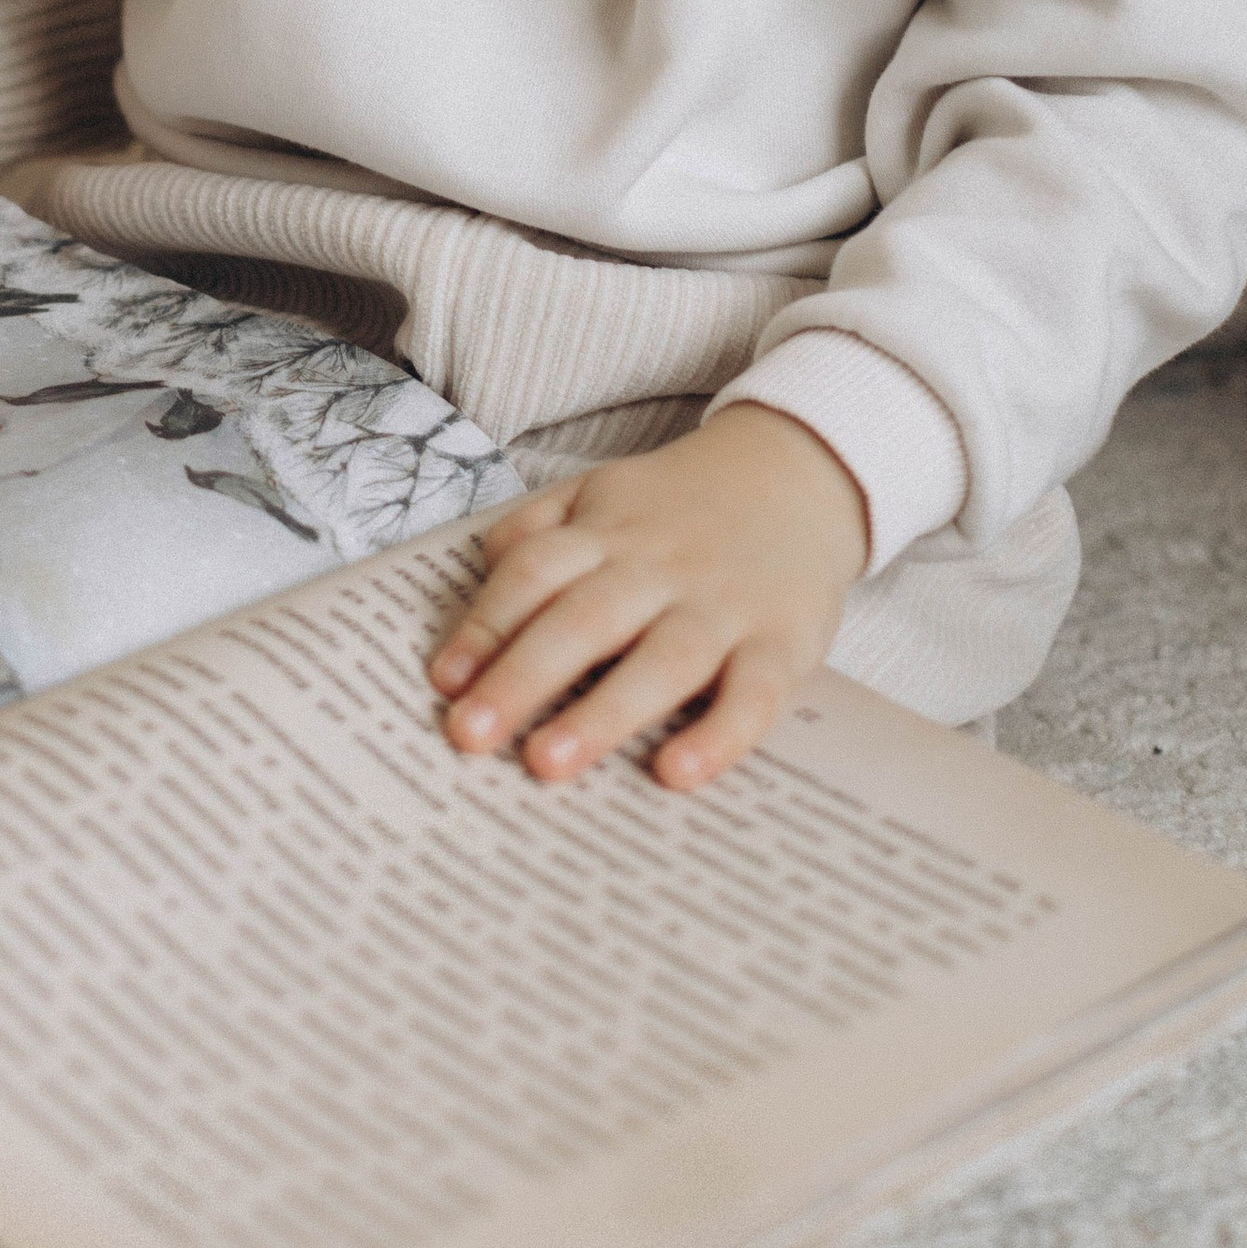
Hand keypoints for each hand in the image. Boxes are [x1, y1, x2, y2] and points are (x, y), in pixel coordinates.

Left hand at [428, 404, 870, 791]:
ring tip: (546, 764)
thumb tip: (477, 577)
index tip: (444, 682)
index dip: (485, 625)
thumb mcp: (602, 491)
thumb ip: (537, 528)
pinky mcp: (782, 645)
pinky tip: (675, 774)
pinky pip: (754, 695)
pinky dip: (719, 736)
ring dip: (602, 713)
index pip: (534, 572)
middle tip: (469, 735)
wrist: (801, 473)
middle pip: (584, 619)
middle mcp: (658, 568)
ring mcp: (723, 606)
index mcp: (607, 531)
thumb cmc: (680, 506)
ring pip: (662, 660)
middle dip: (521, 678)